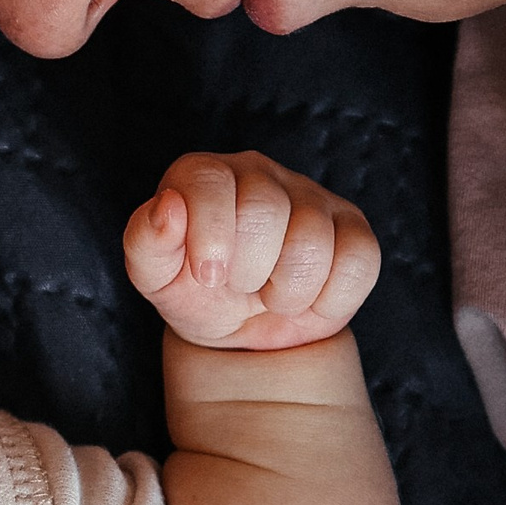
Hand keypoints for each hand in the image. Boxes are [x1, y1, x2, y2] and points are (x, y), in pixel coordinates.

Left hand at [124, 151, 379, 350]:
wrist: (243, 331)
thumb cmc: (195, 292)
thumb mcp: (156, 278)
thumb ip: (146, 242)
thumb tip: (168, 207)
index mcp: (205, 174)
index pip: (210, 181)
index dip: (210, 235)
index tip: (208, 276)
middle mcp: (259, 173)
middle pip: (265, 209)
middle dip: (248, 269)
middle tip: (240, 285)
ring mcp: (311, 196)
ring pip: (313, 239)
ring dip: (287, 291)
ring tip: (270, 293)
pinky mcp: (352, 227)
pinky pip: (359, 260)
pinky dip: (330, 298)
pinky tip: (308, 296)